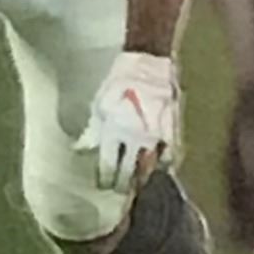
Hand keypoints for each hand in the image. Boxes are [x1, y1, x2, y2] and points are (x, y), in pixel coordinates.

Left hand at [79, 51, 180, 191]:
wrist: (149, 62)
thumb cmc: (119, 81)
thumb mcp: (99, 104)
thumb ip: (93, 131)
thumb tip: (81, 150)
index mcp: (113, 130)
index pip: (109, 165)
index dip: (106, 179)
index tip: (103, 186)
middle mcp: (135, 137)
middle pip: (128, 172)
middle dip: (122, 184)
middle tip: (120, 191)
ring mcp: (156, 135)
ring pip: (150, 167)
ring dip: (142, 180)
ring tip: (138, 187)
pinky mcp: (172, 129)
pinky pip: (170, 155)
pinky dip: (164, 166)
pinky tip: (160, 170)